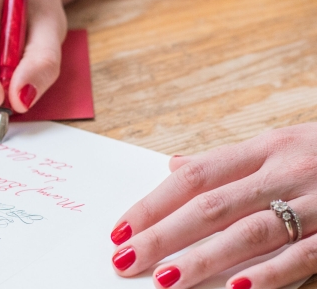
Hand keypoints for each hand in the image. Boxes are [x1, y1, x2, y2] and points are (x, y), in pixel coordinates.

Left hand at [111, 123, 316, 288]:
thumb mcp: (279, 143)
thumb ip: (227, 161)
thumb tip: (174, 167)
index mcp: (265, 147)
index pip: (195, 176)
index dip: (153, 203)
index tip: (120, 228)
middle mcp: (287, 170)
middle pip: (211, 205)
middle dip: (162, 235)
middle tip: (125, 259)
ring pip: (250, 232)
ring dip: (202, 259)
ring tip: (164, 280)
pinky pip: (304, 255)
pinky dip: (270, 274)